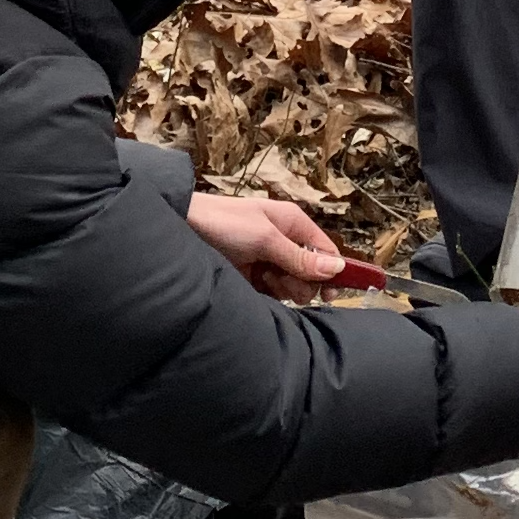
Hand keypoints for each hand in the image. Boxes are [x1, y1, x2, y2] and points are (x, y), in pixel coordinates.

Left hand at [188, 189, 346, 299]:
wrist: (182, 230)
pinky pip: (273, 292)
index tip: (330, 295)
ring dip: (283, 288)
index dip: (331, 272)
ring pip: (292, 284)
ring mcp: (267, 259)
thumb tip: (337, 268)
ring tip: (263, 280)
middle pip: (311, 271)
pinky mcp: (252, 275)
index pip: (325, 250)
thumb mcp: (265, 239)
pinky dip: (268, 294)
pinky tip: (254, 287)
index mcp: (292, 223)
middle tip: (280, 280)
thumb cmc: (224, 224)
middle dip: (301, 282)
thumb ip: (299, 257)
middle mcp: (283, 240)